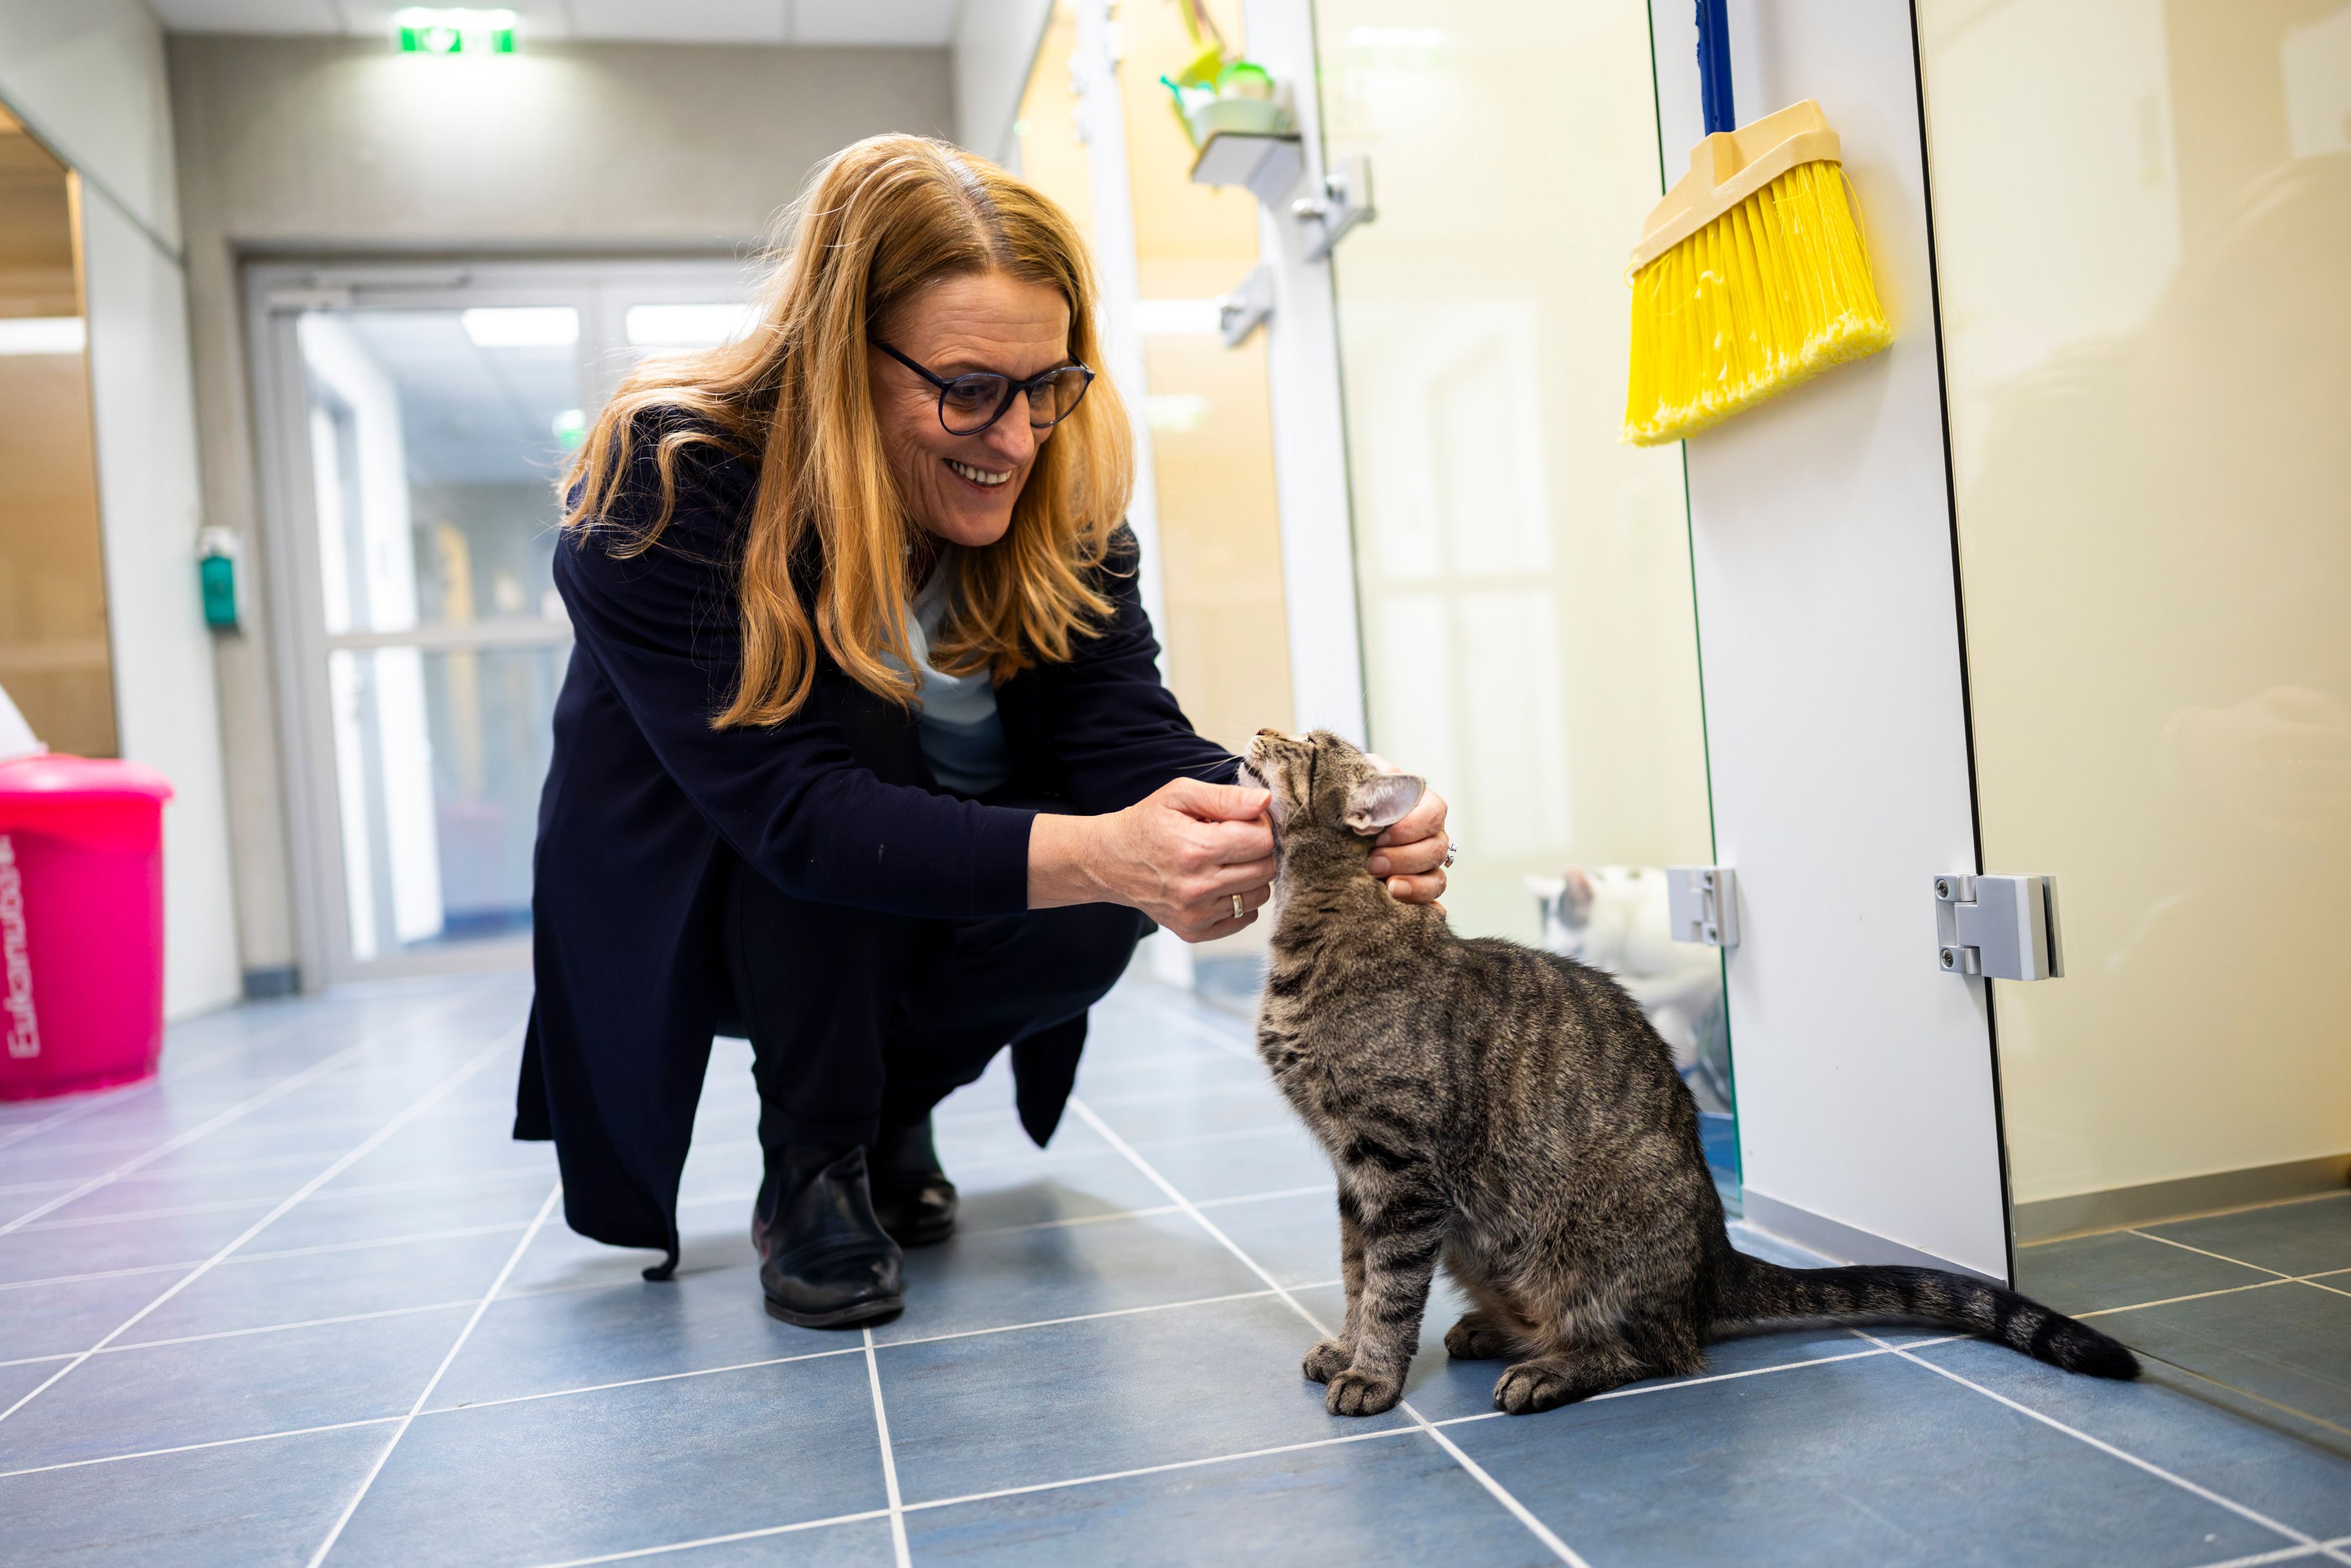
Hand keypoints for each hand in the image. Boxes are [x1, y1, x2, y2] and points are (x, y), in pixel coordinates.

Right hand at [1029, 777, 1275, 941]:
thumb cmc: (1146, 824)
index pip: (1262, 842)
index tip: (1244, 821)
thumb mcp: (1179, 795)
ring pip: (1259, 895)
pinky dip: (1240, 900)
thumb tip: (1265, 801)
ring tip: (1225, 861)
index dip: (1261, 826)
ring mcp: (1195, 914)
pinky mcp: (1194, 931)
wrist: (1108, 862)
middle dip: (1258, 850)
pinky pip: (1244, 918)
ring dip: (1251, 876)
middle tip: (1235, 839)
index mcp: (1196, 849)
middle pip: (1265, 870)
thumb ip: (1225, 797)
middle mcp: (1197, 887)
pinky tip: (1218, 883)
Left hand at [1363, 754, 1447, 905]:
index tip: (1378, 835)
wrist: (1335, 825)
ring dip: (1414, 886)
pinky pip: (1432, 906)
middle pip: (1436, 850)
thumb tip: (1358, 800)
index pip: (1433, 814)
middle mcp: (1429, 836)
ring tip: (1388, 888)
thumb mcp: (1354, 785)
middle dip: (1404, 858)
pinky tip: (1408, 912)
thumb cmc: (1348, 801)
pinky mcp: (1416, 892)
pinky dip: (1424, 910)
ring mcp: (1425, 866)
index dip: (1410, 827)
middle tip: (1371, 863)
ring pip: (1437, 880)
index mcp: (1420, 805)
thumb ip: (1361, 784)